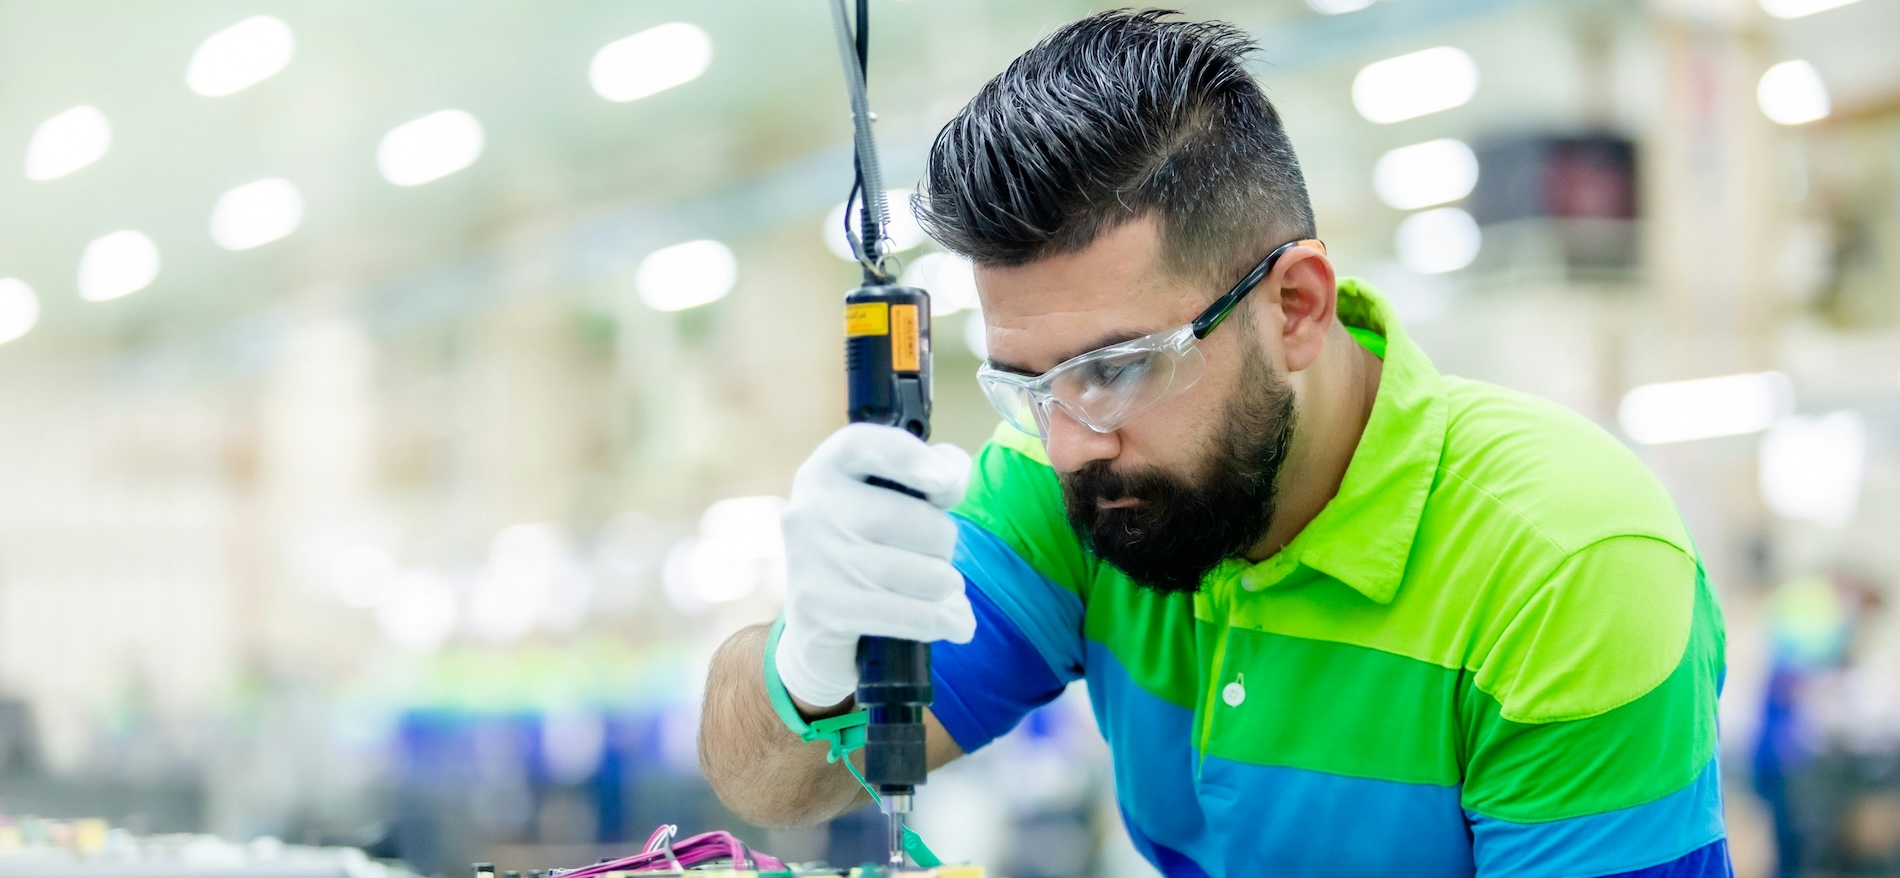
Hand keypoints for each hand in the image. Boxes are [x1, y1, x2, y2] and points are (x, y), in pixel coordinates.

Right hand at [775, 423, 974, 709]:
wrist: (814, 627)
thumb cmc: (864, 551)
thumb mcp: (889, 503)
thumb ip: (928, 476)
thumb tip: (953, 476)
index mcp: (827, 469)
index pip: (866, 446)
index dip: (912, 460)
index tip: (949, 482)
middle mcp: (812, 509)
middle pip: (922, 523)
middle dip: (945, 547)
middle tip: (930, 558)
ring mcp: (815, 561)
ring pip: (928, 575)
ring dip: (947, 589)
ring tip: (933, 591)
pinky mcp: (824, 611)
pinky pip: (915, 615)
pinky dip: (947, 622)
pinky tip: (954, 623)